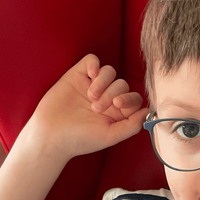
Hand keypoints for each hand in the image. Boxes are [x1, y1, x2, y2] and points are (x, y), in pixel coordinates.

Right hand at [23, 54, 149, 160]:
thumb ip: (132, 125)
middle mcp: (106, 97)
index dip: (130, 98)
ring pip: (109, 71)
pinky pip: (92, 60)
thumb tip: (148, 111)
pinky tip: (90, 75)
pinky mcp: (77, 76)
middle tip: (97, 107)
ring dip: (104, 82)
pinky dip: (95, 64)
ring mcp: (92, 85)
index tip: (118, 105)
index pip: (134, 98)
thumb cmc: (80, 139)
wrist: (50, 135)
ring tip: (91, 97)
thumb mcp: (110, 136)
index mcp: (117, 112)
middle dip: (113, 94)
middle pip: (122, 84)